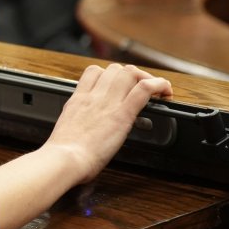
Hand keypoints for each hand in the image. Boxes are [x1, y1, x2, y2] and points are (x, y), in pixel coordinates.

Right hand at [43, 64, 172, 184]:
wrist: (64, 159)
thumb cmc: (63, 154)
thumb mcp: (66, 131)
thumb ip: (77, 125)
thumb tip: (82, 133)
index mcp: (79, 100)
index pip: (94, 72)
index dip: (109, 75)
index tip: (118, 85)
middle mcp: (94, 96)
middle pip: (115, 69)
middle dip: (130, 75)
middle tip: (139, 90)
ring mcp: (108, 103)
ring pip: (130, 73)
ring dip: (145, 78)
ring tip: (154, 91)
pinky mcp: (122, 114)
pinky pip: (144, 89)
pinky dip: (158, 85)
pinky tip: (165, 91)